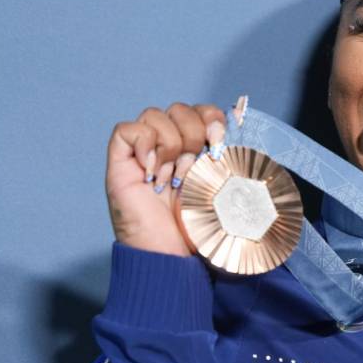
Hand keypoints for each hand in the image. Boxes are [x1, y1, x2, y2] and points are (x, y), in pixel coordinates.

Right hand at [106, 101, 240, 255]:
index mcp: (193, 148)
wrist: (171, 254)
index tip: (219, 141)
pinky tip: (152, 173)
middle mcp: (166, 146)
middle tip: (194, 167)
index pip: (201, 110)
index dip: (212, 117)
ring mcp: (142, 153)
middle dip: (194, 132)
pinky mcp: (120, 162)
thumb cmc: (197, 227)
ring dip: (171, 144)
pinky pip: (127, 130)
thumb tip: (242, 119)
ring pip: (154, 114)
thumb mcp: (222, 186)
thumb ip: (229, 156)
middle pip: (179, 108)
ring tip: (173, 177)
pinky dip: (144, 144)